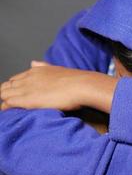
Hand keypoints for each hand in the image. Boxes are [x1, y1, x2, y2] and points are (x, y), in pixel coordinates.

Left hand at [0, 61, 116, 111]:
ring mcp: (26, 88)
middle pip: (7, 86)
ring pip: (4, 93)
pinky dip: (6, 107)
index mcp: (36, 70)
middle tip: (12, 103)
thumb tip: (33, 62)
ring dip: (6, 100)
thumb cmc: (75, 80)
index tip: (18, 94)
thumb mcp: (58, 69)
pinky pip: (8, 103)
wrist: (81, 85)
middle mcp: (28, 77)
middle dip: (7, 94)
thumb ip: (43, 67)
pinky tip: (9, 111)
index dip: (14, 87)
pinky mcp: (26, 99)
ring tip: (10, 108)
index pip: (16, 79)